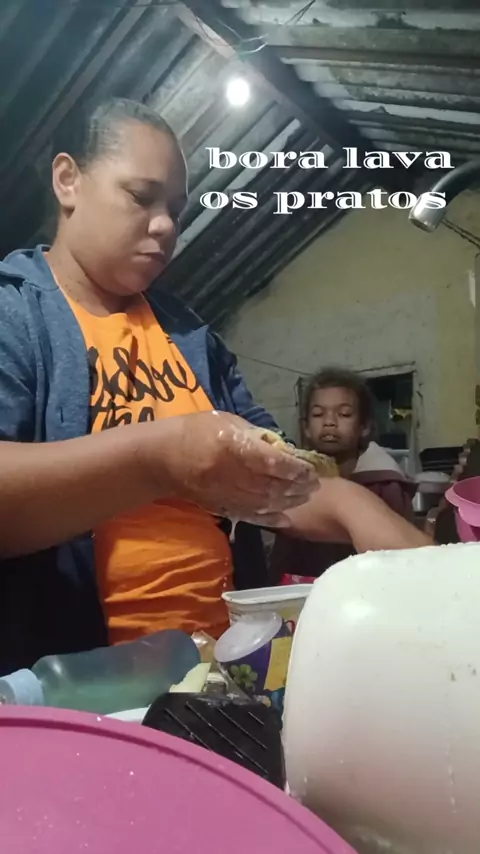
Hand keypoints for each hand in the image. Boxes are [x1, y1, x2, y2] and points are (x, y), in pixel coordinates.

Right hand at [140, 411, 318, 526]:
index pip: (273, 461)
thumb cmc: (195, 430)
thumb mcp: (227, 421)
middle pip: (272, 485)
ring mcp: (224, 492)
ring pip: (264, 503)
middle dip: (297, 486)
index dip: (295, 468)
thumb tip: (283, 448)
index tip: (310, 469)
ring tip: (304, 496)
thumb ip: (256, 435)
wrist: (160, 457)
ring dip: (288, 502)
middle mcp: (230, 472)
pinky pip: (250, 516)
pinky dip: (270, 519)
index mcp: (232, 446)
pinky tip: (285, 517)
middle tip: (314, 484)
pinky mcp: (219, 506)